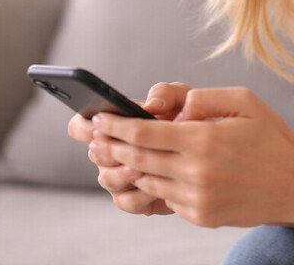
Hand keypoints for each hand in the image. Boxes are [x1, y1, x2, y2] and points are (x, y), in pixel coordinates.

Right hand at [67, 82, 193, 215]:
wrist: (213, 152)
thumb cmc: (191, 120)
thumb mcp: (181, 99)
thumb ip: (166, 93)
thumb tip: (152, 104)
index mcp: (114, 126)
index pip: (80, 125)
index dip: (83, 125)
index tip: (99, 124)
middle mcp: (111, 152)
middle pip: (94, 154)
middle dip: (108, 151)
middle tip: (122, 146)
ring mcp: (120, 176)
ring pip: (107, 179)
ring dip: (122, 173)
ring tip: (141, 168)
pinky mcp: (135, 198)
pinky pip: (127, 201)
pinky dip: (140, 195)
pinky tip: (156, 187)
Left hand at [88, 87, 293, 227]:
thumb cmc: (271, 137)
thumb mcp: (244, 101)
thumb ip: (205, 97)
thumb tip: (176, 107)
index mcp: (203, 139)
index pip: (144, 133)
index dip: (116, 126)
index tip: (98, 119)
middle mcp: (196, 171)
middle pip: (138, 159)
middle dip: (112, 146)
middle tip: (93, 138)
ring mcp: (197, 198)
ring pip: (149, 181)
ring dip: (129, 167)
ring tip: (115, 156)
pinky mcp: (201, 215)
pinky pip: (168, 198)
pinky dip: (157, 184)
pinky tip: (152, 173)